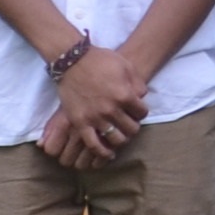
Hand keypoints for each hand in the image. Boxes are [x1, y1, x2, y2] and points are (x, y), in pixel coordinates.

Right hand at [42, 41, 149, 165]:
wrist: (72, 61)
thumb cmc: (100, 60)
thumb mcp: (125, 66)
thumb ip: (137, 83)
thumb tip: (142, 97)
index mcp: (125, 95)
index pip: (142, 113)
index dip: (141, 112)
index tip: (136, 110)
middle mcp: (111, 110)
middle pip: (132, 129)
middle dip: (133, 127)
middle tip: (128, 123)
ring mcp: (95, 118)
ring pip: (116, 140)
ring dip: (121, 139)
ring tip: (119, 136)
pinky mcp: (80, 123)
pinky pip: (94, 145)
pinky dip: (103, 152)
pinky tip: (108, 154)